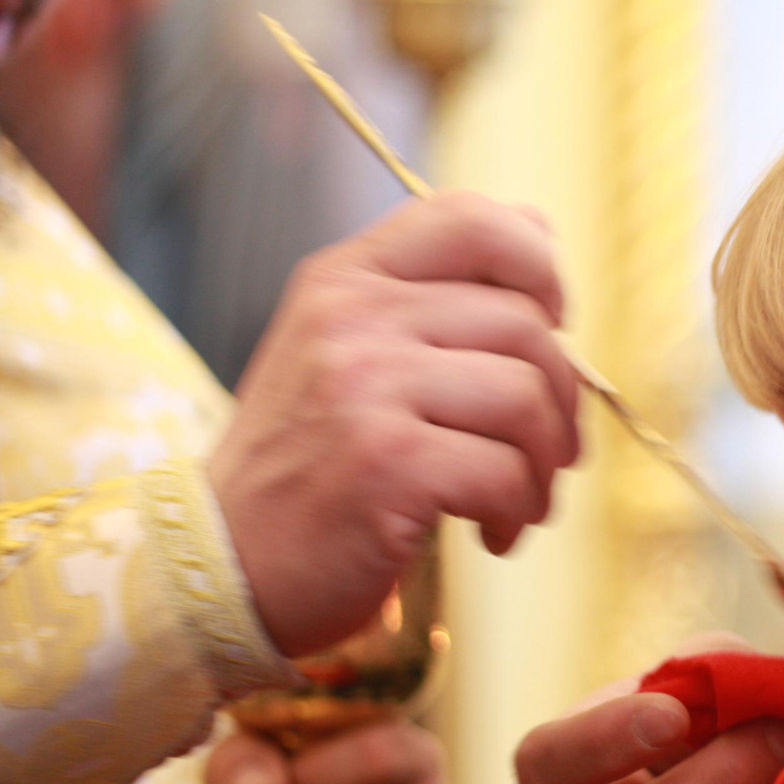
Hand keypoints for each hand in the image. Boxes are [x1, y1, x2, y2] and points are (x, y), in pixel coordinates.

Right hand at [212, 192, 581, 656]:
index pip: (468, 217)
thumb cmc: (307, 465)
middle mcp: (351, 317)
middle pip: (524, 322)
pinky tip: (492, 535)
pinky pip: (506, 471)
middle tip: (547, 451)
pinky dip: (518, 511)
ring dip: (543, 464)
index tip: (553, 324)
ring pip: (527, 396)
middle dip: (560, 397)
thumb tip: (541, 228)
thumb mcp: (344, 351)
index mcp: (344, 278)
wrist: (223, 566)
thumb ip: (428, 293)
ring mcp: (365, 387)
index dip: (538, 264)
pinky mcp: (386, 462)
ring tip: (519, 500)